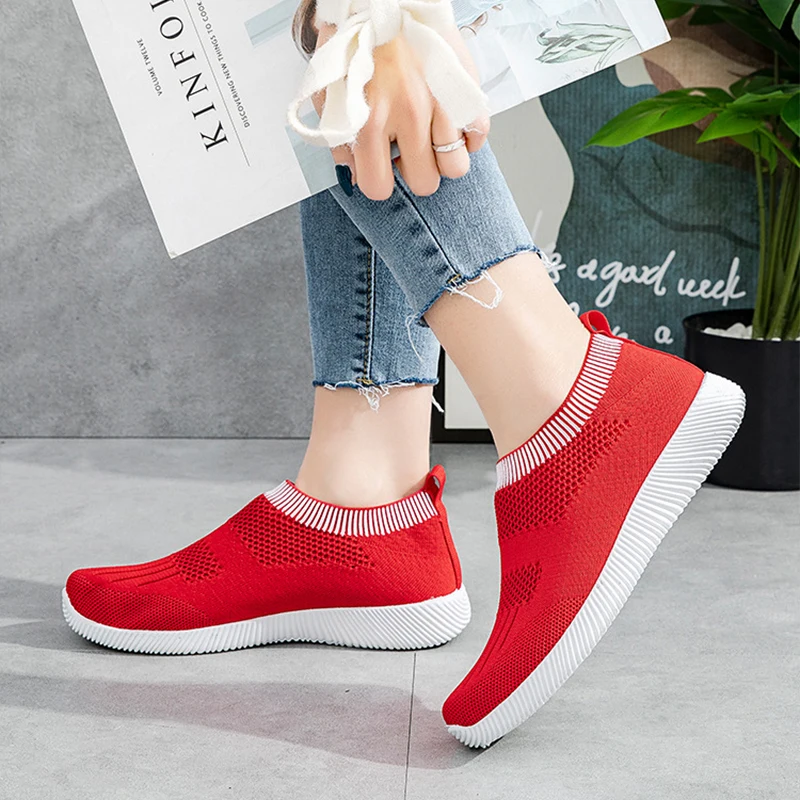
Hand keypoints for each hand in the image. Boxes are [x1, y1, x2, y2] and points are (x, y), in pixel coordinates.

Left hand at [311, 23, 489, 200]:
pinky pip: (479, 136)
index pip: (378, 187)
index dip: (378, 180)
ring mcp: (441, 101)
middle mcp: (408, 114)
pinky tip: (449, 124)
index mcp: (369, 120)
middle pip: (425, 183)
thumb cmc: (354, 44)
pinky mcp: (466, 86)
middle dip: (415, 171)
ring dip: (443, 158)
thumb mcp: (329, 92)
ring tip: (430, 138)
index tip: (379, 165)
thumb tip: (353, 176)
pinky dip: (468, 137)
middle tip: (406, 149)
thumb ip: (339, 141)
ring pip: (456, 167)